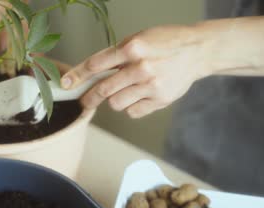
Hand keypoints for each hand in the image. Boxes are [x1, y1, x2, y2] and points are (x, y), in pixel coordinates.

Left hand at [61, 25, 210, 117]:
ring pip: (116, 104)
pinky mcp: (160, 99)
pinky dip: (131, 107)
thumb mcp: (138, 39)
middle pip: (103, 90)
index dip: (77, 76)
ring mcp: (151, 85)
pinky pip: (133, 112)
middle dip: (89, 98)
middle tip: (85, 101)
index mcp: (132, 48)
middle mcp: (140, 67)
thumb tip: (90, 73)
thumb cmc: (165, 43)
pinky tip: (140, 96)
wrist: (197, 51)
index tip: (65, 85)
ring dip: (114, 100)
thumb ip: (115, 56)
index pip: (96, 64)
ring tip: (124, 91)